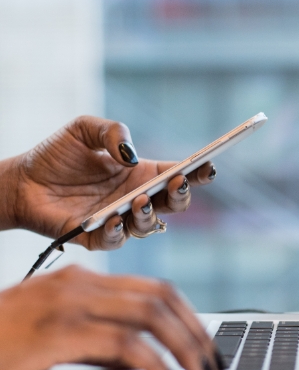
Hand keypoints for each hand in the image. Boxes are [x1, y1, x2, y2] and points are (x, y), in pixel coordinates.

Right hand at [0, 265, 221, 369]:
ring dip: (184, 346)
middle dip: (195, 331)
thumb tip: (144, 359)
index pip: (154, 288)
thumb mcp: (55, 335)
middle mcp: (80, 284)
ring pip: (150, 315)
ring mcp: (69, 304)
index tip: (205, 342)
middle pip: (161, 297)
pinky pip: (122, 343)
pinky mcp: (57, 332)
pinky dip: (152, 362)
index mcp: (82, 280)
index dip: (188, 314)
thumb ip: (99, 341)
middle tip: (213, 361)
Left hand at [5, 116, 216, 249]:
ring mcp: (119, 220)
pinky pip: (116, 241)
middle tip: (178, 182)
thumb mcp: (84, 129)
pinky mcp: (97, 237)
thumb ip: (113, 131)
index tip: (208, 165)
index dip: (197, 172)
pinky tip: (114, 218)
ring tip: (139, 200)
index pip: (178, 175)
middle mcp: (136, 198)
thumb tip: (131, 155)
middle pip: (173, 204)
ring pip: (149, 226)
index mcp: (141, 174)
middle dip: (182, 196)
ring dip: (149, 214)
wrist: (20, 181)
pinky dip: (119, 232)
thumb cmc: (56, 155)